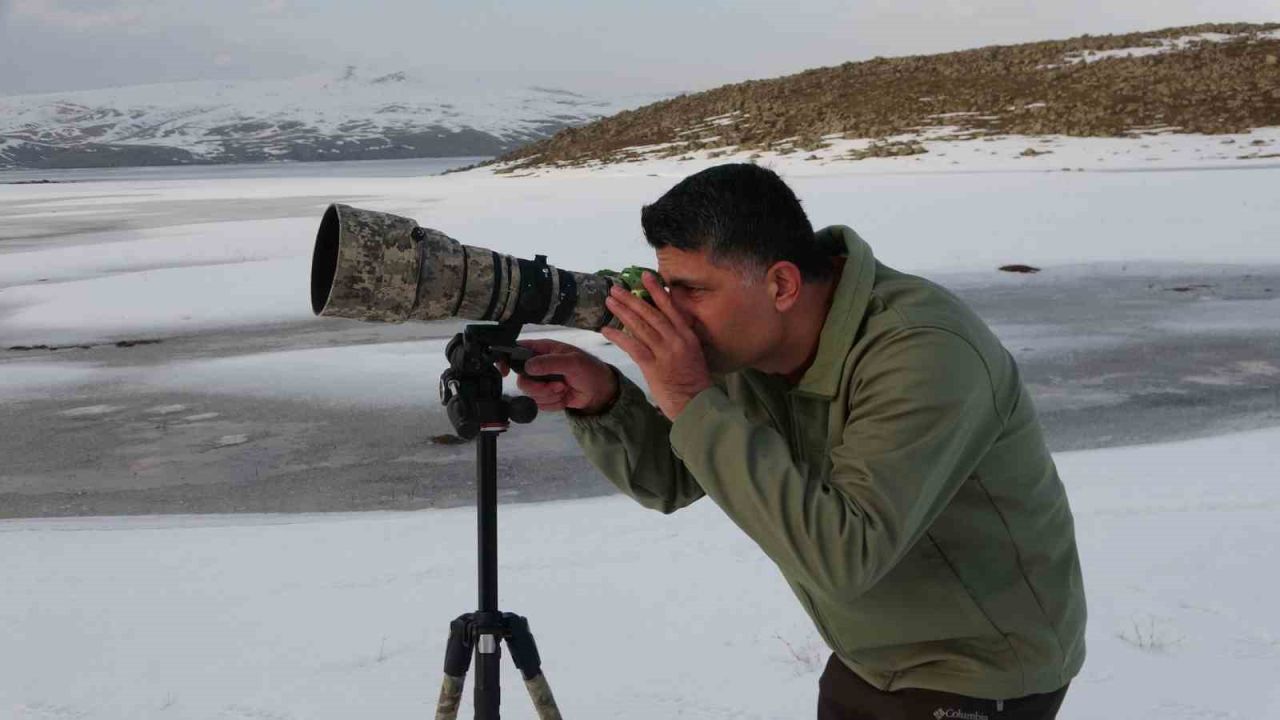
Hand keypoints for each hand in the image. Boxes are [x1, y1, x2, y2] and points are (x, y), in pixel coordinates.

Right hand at [499, 338, 618, 413]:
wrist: (600, 391)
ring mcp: (542, 382)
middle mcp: (539, 365)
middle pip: (522, 379)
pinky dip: (553, 404)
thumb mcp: (572, 362)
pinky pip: (540, 404)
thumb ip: (549, 363)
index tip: (504, 371)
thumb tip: (529, 367)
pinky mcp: (546, 396)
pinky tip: (564, 397)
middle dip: (539, 387)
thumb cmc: (590, 369)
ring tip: (564, 389)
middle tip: (557, 385)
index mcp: (543, 350)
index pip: (516, 350)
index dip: (506, 359)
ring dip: (549, 395)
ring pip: (531, 394)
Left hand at [601, 272, 711, 419]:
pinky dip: (618, 337)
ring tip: (610, 302)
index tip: (645, 276)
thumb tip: (665, 326)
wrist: (696, 403)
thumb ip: (680, 339)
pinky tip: (606, 330)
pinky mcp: (653, 366)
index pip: (671, 308)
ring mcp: (665, 352)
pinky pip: (633, 347)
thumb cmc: (694, 382)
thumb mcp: (693, 354)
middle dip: (632, 299)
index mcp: (688, 336)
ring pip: (640, 327)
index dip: (657, 291)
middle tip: (616, 288)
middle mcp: (676, 340)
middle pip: (651, 314)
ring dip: (623, 312)